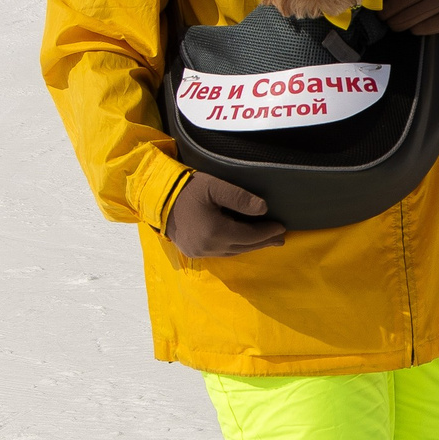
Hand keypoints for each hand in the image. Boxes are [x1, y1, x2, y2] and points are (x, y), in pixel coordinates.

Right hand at [165, 173, 285, 257]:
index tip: (281, 227)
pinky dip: (234, 248)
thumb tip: (263, 209)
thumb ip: (240, 198)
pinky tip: (241, 243)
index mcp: (216, 231)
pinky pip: (220, 253)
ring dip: (249, 246)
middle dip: (262, 242)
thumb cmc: (187, 188)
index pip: (249, 236)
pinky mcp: (192, 252)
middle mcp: (209, 247)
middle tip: (280, 239)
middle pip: (243, 247)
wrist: (157, 198)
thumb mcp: (215, 186)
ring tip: (265, 241)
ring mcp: (199, 252)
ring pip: (232, 252)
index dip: (267, 232)